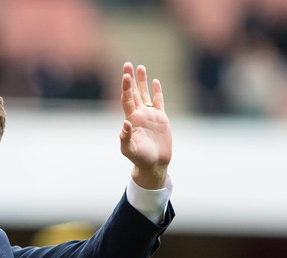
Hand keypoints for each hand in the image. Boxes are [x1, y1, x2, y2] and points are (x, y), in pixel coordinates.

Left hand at [119, 62, 171, 188]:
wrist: (154, 164)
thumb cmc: (140, 159)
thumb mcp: (130, 150)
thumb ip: (125, 138)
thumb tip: (125, 123)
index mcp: (131, 119)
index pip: (127, 99)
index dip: (126, 87)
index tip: (126, 75)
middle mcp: (139, 115)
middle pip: (134, 92)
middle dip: (131, 79)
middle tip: (127, 64)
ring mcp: (150, 115)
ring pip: (145, 94)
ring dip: (142, 81)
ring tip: (140, 67)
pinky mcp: (161, 119)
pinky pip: (158, 102)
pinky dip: (157, 92)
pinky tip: (156, 82)